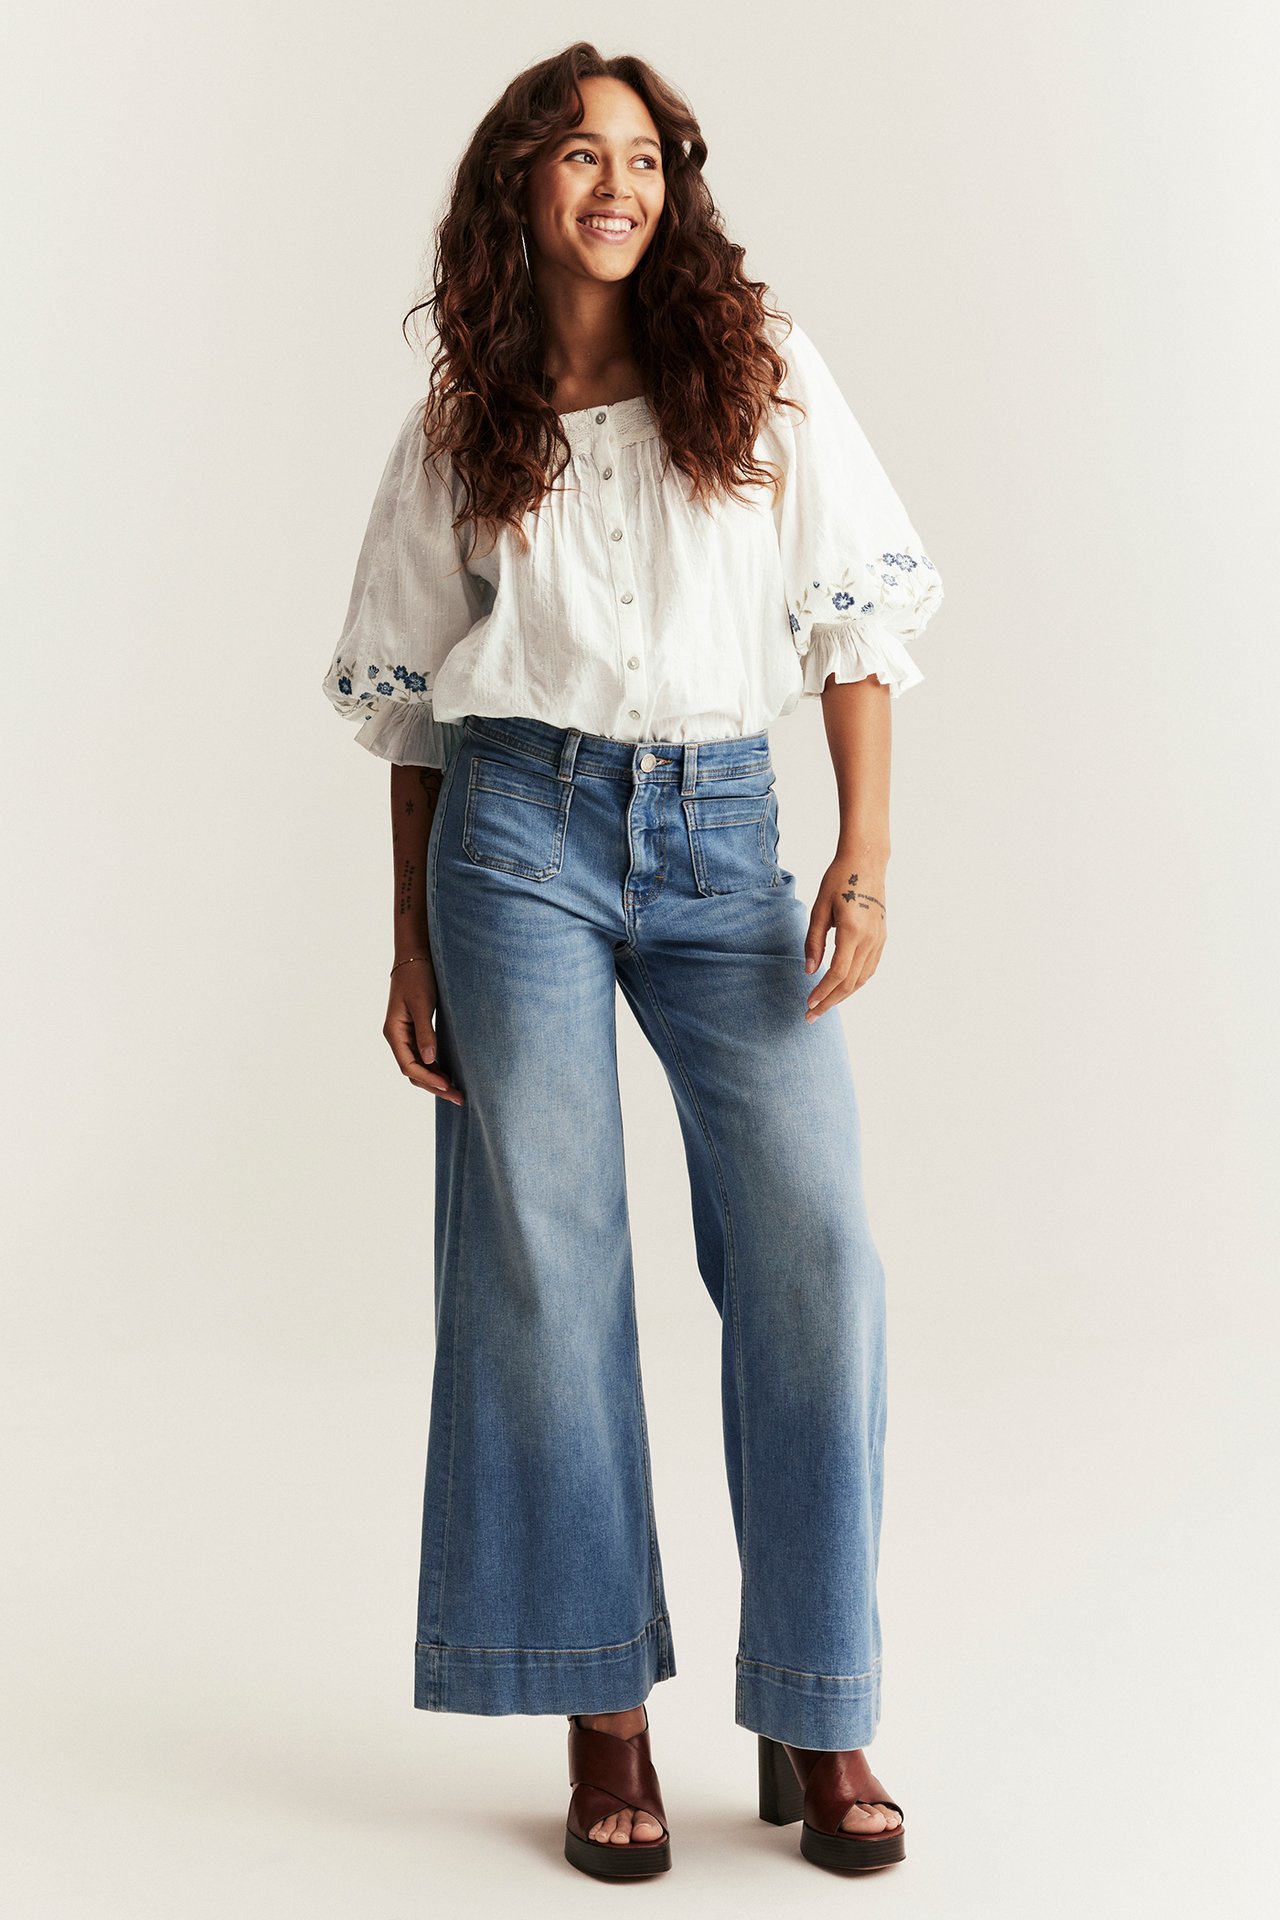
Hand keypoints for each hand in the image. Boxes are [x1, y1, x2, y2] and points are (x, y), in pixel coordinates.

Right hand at [383, 952, 464, 1103]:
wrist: (414, 956)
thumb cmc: (418, 976)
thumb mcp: (422, 1003)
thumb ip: (425, 1032)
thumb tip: (429, 1059)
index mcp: (394, 1032)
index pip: (409, 1066)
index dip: (428, 1079)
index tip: (448, 1087)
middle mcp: (397, 1037)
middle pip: (413, 1071)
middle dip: (435, 1086)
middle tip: (459, 1098)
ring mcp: (405, 1035)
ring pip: (418, 1066)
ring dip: (436, 1080)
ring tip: (457, 1092)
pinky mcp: (415, 1031)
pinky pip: (423, 1056)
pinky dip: (435, 1068)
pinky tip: (450, 1074)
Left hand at [803, 855, 886, 1019]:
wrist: (866, 862)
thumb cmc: (838, 880)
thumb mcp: (819, 908)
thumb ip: (814, 941)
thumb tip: (809, 971)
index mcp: (852, 931)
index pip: (837, 973)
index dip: (822, 992)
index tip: (808, 1004)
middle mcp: (869, 939)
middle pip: (850, 982)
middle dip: (830, 1002)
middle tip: (811, 1016)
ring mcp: (879, 939)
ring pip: (863, 978)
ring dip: (843, 995)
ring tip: (825, 1005)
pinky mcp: (882, 936)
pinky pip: (870, 968)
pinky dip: (856, 982)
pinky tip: (843, 987)